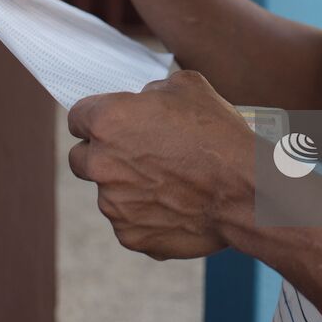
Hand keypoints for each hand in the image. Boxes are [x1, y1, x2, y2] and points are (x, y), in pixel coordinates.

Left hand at [67, 70, 254, 259]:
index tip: (109, 124)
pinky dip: (147, 215)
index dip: (95, 118)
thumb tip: (144, 102)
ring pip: (109, 193)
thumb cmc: (218, 135)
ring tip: (170, 182)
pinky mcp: (130, 235)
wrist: (245, 191)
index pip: (77, 117)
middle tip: (137, 154)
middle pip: (80, 159)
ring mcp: (113, 205)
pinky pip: (130, 222)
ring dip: (128, 187)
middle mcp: (101, 164)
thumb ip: (151, 92)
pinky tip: (177, 205)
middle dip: (102, 155)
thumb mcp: (187, 86)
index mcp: (108, 121)